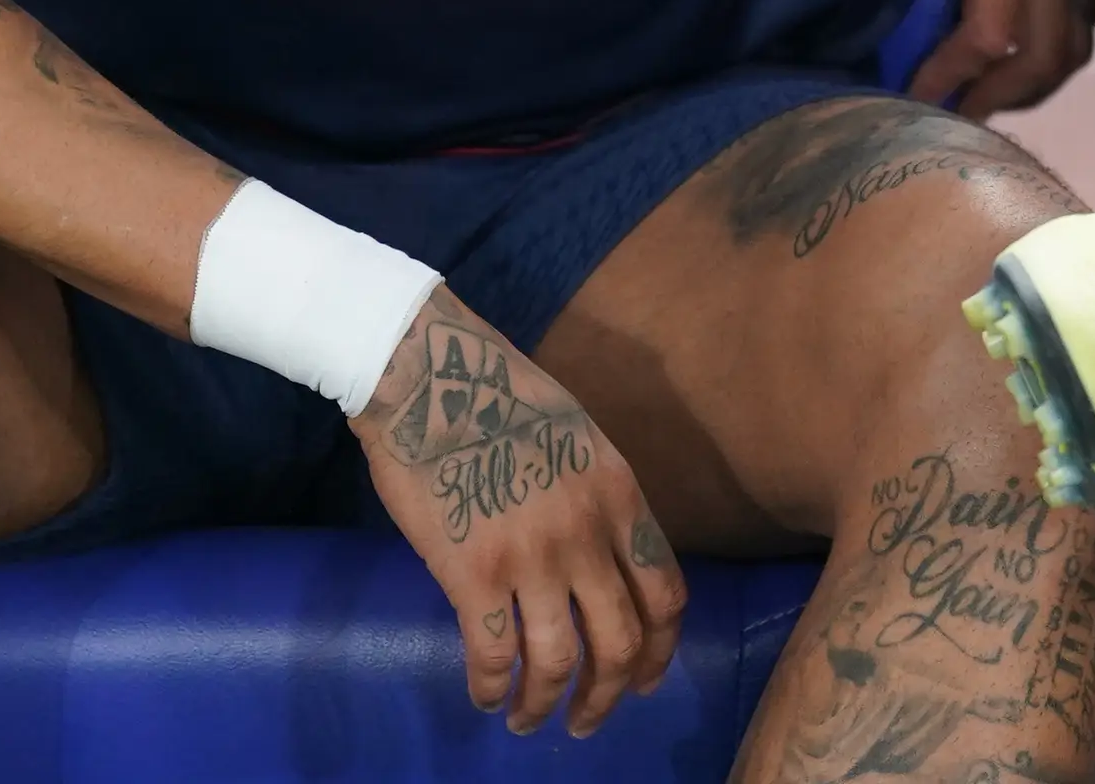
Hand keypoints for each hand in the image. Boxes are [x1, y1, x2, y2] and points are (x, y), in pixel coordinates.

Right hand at [355, 288, 684, 738]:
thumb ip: (600, 497)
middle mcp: (588, 533)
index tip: (645, 679)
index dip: (660, 649)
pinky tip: (484, 695)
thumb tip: (603, 553)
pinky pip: (495, 653)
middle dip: (608, 695)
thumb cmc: (498, 392)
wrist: (429, 374)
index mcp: (619, 495)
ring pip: (560, 660)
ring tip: (528, 721)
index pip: (665, 593)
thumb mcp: (579, 436)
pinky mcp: (474, 573)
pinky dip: (492, 686)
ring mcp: (533, 556)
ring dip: (547, 705)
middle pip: (622, 641)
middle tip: (588, 719)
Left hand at [911, 0, 1094, 116]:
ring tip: (988, 94)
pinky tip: (1018, 46)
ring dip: (1035, 78)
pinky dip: (1054, 37)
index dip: (950, 78)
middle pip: (1052, 56)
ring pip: (1079, 36)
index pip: (990, 37)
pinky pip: (1084, 0)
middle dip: (1004, 100)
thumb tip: (911, 29)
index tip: (914, 96)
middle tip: (958, 116)